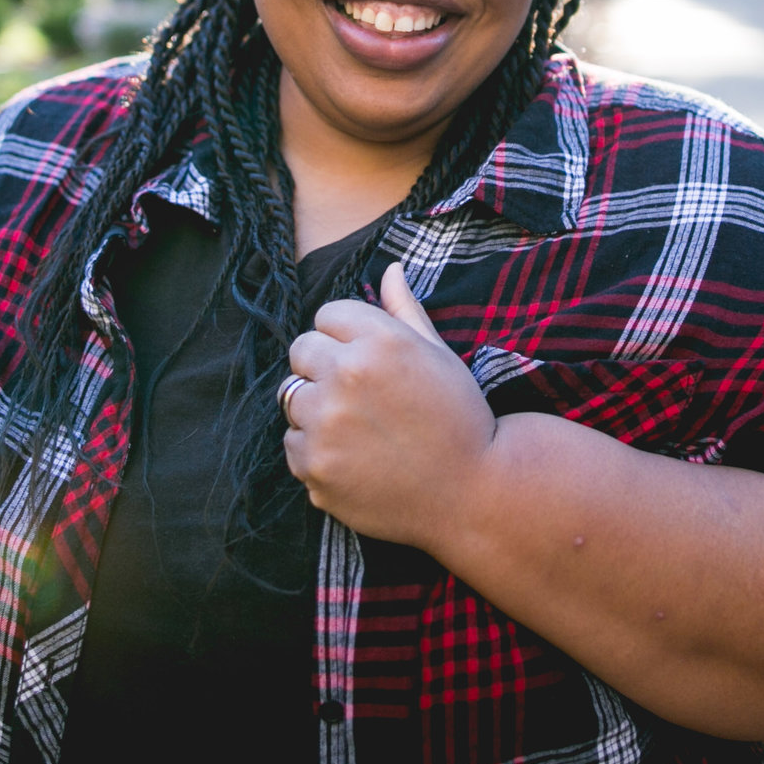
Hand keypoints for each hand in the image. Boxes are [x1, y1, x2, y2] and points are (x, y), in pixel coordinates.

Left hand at [282, 263, 496, 549]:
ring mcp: (324, 426)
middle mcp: (345, 377)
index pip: (326, 315)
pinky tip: (355, 459)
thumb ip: (404, 310)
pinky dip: (315, 452)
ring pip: (291, 398)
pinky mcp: (314, 468)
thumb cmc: (460, 419)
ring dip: (316, 409)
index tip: (370, 361)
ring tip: (361, 430)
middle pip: (300, 351)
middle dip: (324, 367)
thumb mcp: (439, 356)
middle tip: (363, 396)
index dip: (347, 336)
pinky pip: (293, 445)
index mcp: (377, 342)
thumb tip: (389, 268)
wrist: (472, 496)